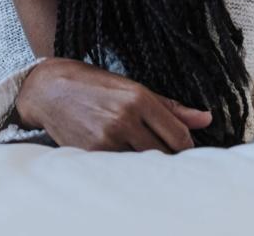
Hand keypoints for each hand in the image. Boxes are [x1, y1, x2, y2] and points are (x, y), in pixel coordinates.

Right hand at [15, 58, 212, 152]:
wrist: (48, 90)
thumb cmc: (92, 85)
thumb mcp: (132, 87)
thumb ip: (170, 106)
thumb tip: (206, 118)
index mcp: (139, 98)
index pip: (178, 136)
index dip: (186, 146)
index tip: (183, 148)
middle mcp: (125, 118)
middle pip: (163, 153)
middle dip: (168, 156)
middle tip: (164, 154)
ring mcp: (107, 138)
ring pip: (142, 164)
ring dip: (147, 164)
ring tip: (142, 154)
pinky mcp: (91, 154)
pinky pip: (120, 168)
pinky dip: (126, 166)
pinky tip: (123, 158)